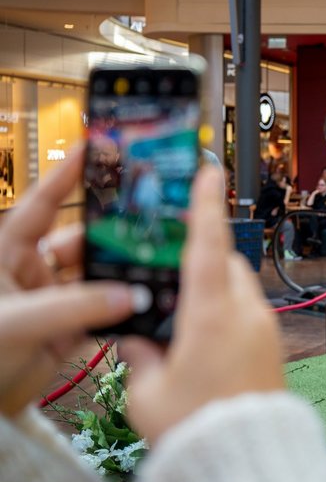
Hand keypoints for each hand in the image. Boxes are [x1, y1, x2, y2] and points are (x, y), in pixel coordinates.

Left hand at [0, 150, 136, 416]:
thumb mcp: (18, 323)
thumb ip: (77, 308)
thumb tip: (132, 295)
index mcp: (7, 255)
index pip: (42, 206)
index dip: (68, 177)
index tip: (96, 150)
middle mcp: (32, 272)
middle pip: (81, 242)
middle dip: (112, 236)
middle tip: (149, 224)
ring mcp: (53, 301)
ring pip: (97, 277)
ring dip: (122, 276)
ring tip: (156, 267)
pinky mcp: (68, 331)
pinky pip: (104, 311)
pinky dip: (124, 308)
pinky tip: (146, 302)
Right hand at [122, 166, 284, 442]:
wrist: (247, 458)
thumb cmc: (200, 427)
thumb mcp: (150, 391)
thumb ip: (142, 356)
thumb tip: (137, 338)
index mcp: (212, 313)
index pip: (208, 244)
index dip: (206, 205)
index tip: (208, 172)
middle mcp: (246, 313)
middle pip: (228, 264)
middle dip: (205, 261)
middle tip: (177, 273)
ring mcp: (266, 330)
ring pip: (241, 290)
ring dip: (218, 292)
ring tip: (187, 321)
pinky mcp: (274, 348)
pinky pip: (251, 316)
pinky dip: (230, 316)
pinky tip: (207, 344)